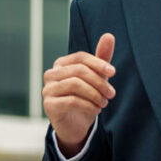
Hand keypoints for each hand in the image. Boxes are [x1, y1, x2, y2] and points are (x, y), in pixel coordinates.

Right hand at [42, 33, 115, 156]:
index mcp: (61, 64)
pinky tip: (96, 110)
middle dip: (99, 82)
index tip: (113, 73)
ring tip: (104, 103)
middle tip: (111, 94)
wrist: (76, 125)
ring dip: (94, 94)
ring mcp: (48, 90)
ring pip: (74, 85)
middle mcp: (51, 75)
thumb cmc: (86, 97)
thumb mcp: (97, 77)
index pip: (80, 58)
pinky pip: (71, 101)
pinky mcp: (49, 105)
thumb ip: (102, 58)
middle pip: (78, 71)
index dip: (98, 63)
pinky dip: (88, 105)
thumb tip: (109, 35)